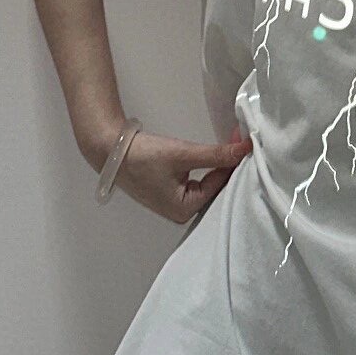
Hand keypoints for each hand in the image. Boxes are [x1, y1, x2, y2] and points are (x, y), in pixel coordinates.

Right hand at [112, 122, 252, 224]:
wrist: (110, 149)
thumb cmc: (143, 156)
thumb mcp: (183, 154)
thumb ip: (216, 154)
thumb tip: (245, 149)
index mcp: (185, 211)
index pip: (220, 185)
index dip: (232, 162)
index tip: (244, 142)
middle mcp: (182, 212)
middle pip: (215, 188)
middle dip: (228, 165)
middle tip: (242, 141)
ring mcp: (175, 204)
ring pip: (207, 183)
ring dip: (218, 165)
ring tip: (233, 144)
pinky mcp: (170, 192)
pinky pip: (197, 181)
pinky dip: (207, 167)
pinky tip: (216, 154)